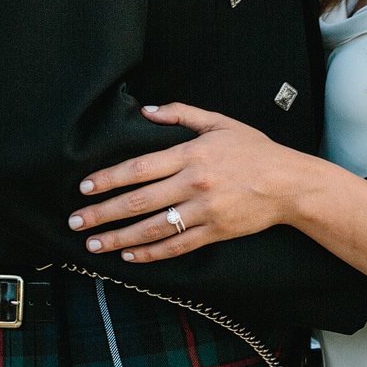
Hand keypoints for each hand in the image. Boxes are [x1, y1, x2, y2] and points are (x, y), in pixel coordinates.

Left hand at [66, 102, 311, 263]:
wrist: (289, 184)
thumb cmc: (255, 150)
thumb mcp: (220, 122)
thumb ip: (181, 114)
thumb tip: (147, 111)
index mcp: (192, 154)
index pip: (140, 168)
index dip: (109, 179)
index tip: (85, 189)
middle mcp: (194, 183)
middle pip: (139, 201)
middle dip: (103, 213)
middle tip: (76, 222)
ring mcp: (204, 211)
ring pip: (153, 228)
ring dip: (119, 238)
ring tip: (94, 244)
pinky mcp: (214, 232)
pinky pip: (176, 246)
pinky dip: (151, 253)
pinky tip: (129, 255)